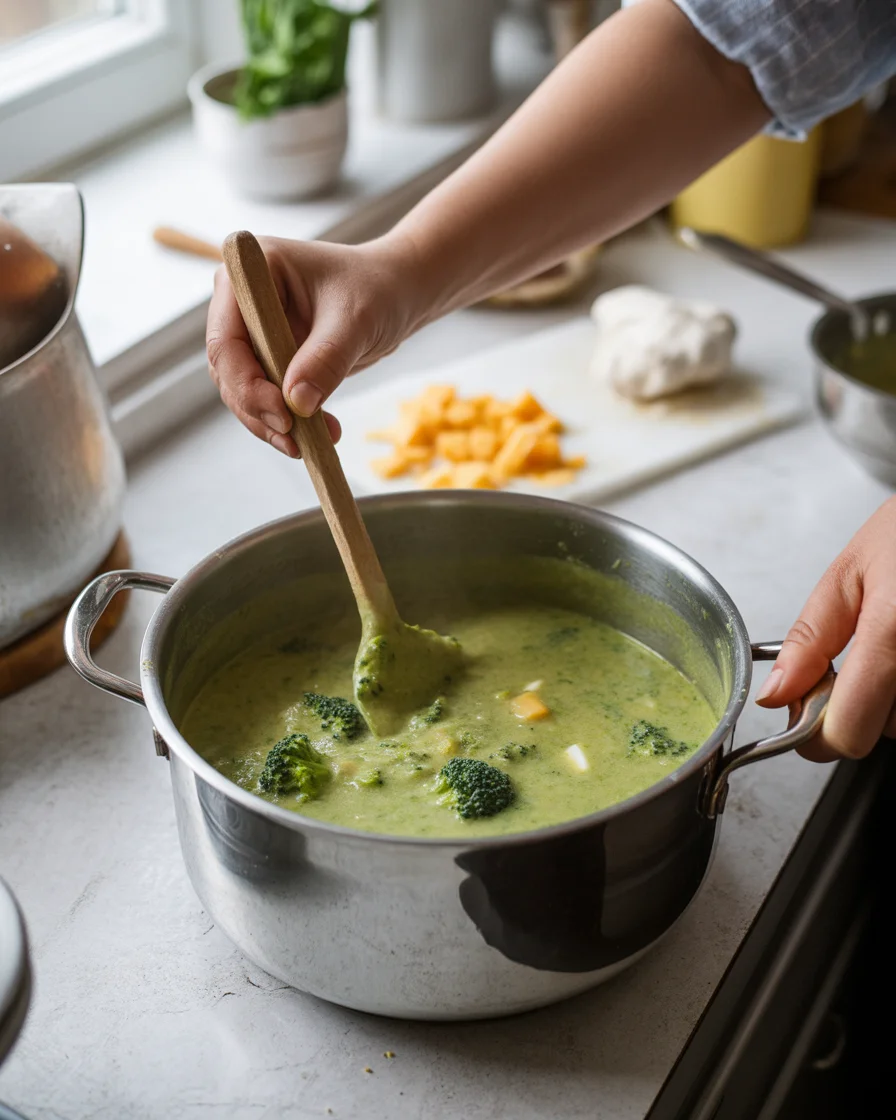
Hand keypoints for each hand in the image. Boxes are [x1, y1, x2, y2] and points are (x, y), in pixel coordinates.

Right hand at [206, 235, 418, 455]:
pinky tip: (318, 436)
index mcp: (250, 274)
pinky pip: (264, 399)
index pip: (226, 339)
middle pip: (229, 370)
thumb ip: (325, 359)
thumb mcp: (356, 321)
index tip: (282, 414)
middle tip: (295, 440)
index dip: (246, 383)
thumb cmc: (377, 289)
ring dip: (272, 424)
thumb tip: (296, 404)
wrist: (396, 294)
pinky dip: (286, 423)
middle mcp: (241, 302)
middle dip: (259, 410)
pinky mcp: (268, 358)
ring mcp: (253, 332)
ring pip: (242, 391)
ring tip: (314, 443)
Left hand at [757, 496, 895, 760]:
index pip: (846, 734)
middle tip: (864, 648)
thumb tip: (775, 694)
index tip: (804, 708)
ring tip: (894, 638)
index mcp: (894, 635)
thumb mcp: (852, 570)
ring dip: (890, 695)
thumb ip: (810, 638)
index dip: (815, 733)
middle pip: (880, 731)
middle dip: (859, 701)